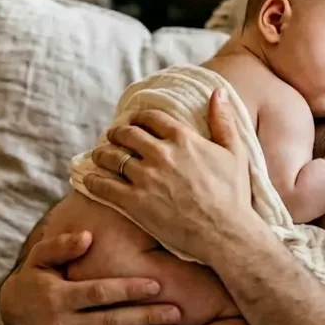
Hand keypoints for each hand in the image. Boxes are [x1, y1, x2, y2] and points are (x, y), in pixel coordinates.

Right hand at [0, 230, 180, 324]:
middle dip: (146, 318)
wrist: (11, 316)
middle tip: (175, 312)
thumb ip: (63, 245)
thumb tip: (88, 236)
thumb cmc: (33, 279)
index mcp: (57, 297)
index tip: (156, 286)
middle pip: (112, 323)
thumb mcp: (40, 257)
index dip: (129, 290)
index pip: (99, 294)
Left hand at [85, 88, 259, 262]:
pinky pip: (105, 185)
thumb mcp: (235, 152)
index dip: (137, 118)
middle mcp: (161, 153)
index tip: (133, 121)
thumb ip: (223, 120)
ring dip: (102, 153)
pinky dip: (94, 180)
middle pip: (127, 134)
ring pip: (113, 157)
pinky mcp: (135, 202)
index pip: (150, 118)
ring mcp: (146, 178)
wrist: (225, 233)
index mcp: (183, 138)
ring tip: (99, 155)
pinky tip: (89, 179)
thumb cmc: (234, 195)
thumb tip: (218, 91)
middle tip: (112, 136)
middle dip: (117, 133)